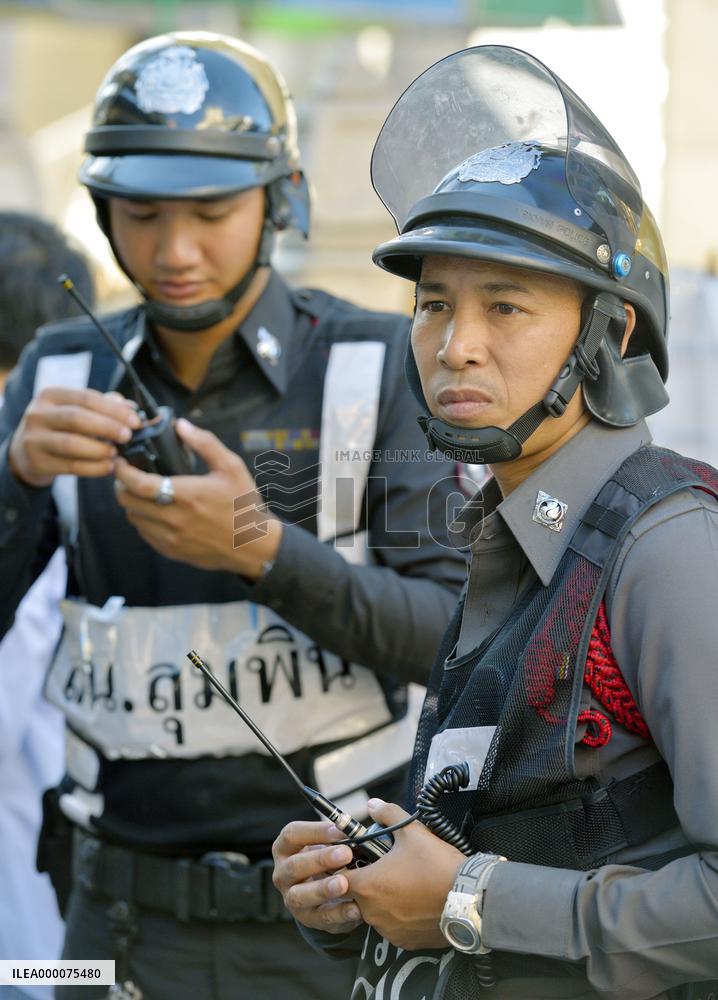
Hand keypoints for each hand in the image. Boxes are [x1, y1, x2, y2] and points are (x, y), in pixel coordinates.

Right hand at [8, 388, 140, 487]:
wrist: (25, 453)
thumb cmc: (60, 428)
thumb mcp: (75, 411)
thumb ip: (103, 406)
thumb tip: (132, 407)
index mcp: (50, 395)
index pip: (86, 398)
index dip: (114, 410)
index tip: (135, 421)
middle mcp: (38, 414)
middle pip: (77, 418)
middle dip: (107, 427)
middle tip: (128, 436)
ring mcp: (34, 439)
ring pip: (71, 444)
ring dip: (99, 449)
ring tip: (116, 453)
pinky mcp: (36, 462)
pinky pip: (70, 466)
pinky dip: (93, 468)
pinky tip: (108, 467)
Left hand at [113, 418, 282, 574]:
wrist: (253, 545)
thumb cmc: (243, 505)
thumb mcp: (231, 467)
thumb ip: (205, 443)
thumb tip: (181, 425)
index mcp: (186, 495)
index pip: (138, 484)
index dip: (122, 471)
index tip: (121, 461)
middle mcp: (174, 518)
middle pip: (128, 502)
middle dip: (122, 486)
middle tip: (128, 475)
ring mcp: (171, 538)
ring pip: (134, 518)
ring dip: (132, 504)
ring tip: (142, 492)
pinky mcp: (172, 551)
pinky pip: (145, 534)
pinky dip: (143, 520)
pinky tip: (156, 511)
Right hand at [272, 820, 362, 934]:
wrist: (325, 892)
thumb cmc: (325, 859)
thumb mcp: (325, 844)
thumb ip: (337, 837)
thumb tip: (359, 828)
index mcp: (285, 848)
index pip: (291, 834)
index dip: (315, 831)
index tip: (340, 830)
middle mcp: (283, 873)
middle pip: (295, 865)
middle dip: (321, 859)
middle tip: (346, 854)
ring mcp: (292, 898)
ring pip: (301, 895)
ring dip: (323, 889)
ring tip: (344, 883)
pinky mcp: (307, 919)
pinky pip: (322, 918)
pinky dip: (339, 913)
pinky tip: (355, 908)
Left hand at [344, 799, 464, 950]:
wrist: (468, 899)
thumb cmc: (437, 866)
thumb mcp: (413, 832)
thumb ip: (388, 815)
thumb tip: (373, 805)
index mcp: (368, 885)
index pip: (339, 878)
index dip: (345, 867)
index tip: (358, 859)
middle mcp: (372, 913)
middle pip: (357, 896)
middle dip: (368, 882)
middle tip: (387, 869)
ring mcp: (388, 930)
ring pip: (375, 913)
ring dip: (383, 901)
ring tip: (404, 884)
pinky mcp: (405, 942)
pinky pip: (393, 928)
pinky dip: (399, 917)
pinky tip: (414, 902)